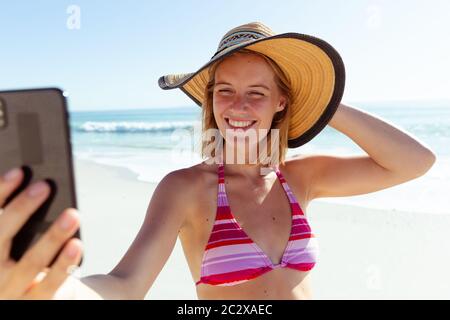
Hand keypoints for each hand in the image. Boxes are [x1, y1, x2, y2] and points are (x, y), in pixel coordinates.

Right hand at [0, 167, 82, 298]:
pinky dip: (63, 265)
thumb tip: (43, 184)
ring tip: (72, 214)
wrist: (48, 298)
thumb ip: (24, 218)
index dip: (0, 193)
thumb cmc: (33, 264)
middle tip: (45, 186)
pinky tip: (76, 244)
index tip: (20, 171)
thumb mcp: (23, 242)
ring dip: (51, 236)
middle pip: (0, 239)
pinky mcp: (33, 306)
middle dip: (21, 210)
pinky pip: (49, 286)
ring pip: (29, 263)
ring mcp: (9, 294)